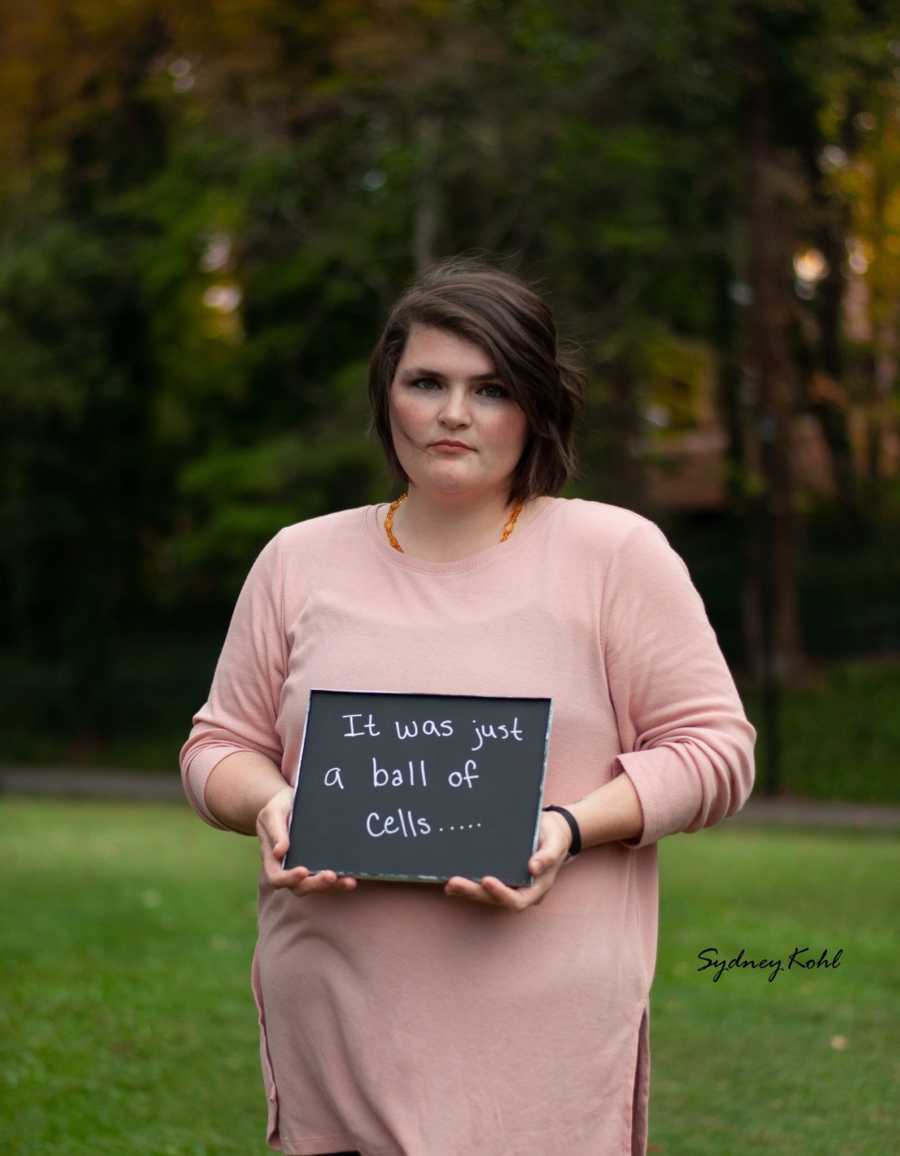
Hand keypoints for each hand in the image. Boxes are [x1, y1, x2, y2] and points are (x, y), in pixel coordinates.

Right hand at [256, 786, 358, 895]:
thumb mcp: (273, 813)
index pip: (276, 877)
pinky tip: (353, 877)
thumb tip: (279, 852)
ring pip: (317, 886)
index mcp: (273, 859)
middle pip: (299, 887)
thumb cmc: (279, 806)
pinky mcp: (322, 864)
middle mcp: (289, 868)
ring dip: (333, 886)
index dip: (288, 878)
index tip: (302, 871)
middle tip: (331, 876)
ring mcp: (306, 868)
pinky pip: (331, 878)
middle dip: (316, 884)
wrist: (292, 800)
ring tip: (349, 881)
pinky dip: (341, 880)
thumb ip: (275, 831)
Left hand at [443, 809, 572, 910]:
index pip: (517, 900)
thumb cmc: (555, 837)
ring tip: (449, 883)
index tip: (487, 880)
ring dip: (467, 890)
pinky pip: (483, 882)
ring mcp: (509, 884)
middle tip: (454, 883)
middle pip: (495, 899)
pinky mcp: (501, 874)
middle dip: (474, 892)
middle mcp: (520, 890)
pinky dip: (468, 881)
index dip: (501, 893)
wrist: (553, 831)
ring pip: (486, 893)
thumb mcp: (556, 843)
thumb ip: (547, 856)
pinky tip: (450, 878)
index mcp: (536, 888)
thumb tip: (533, 868)